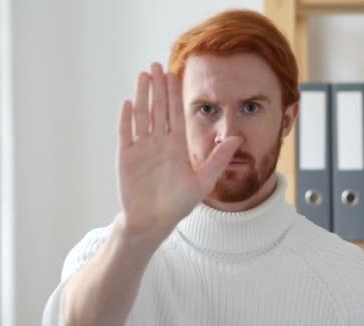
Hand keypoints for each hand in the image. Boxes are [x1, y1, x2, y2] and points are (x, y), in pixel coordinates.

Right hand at [116, 63, 241, 243]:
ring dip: (142, 96)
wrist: (153, 222)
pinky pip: (126, 135)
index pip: (175, 114)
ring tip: (143, 76)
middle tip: (155, 65)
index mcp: (176, 146)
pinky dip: (126, 119)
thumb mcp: (203, 180)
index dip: (174, 94)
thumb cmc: (178, 204)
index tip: (174, 74)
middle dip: (157, 87)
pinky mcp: (126, 158)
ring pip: (142, 117)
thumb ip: (218, 158)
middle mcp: (159, 143)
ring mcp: (141, 149)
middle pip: (158, 109)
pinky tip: (128, 103)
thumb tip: (237, 137)